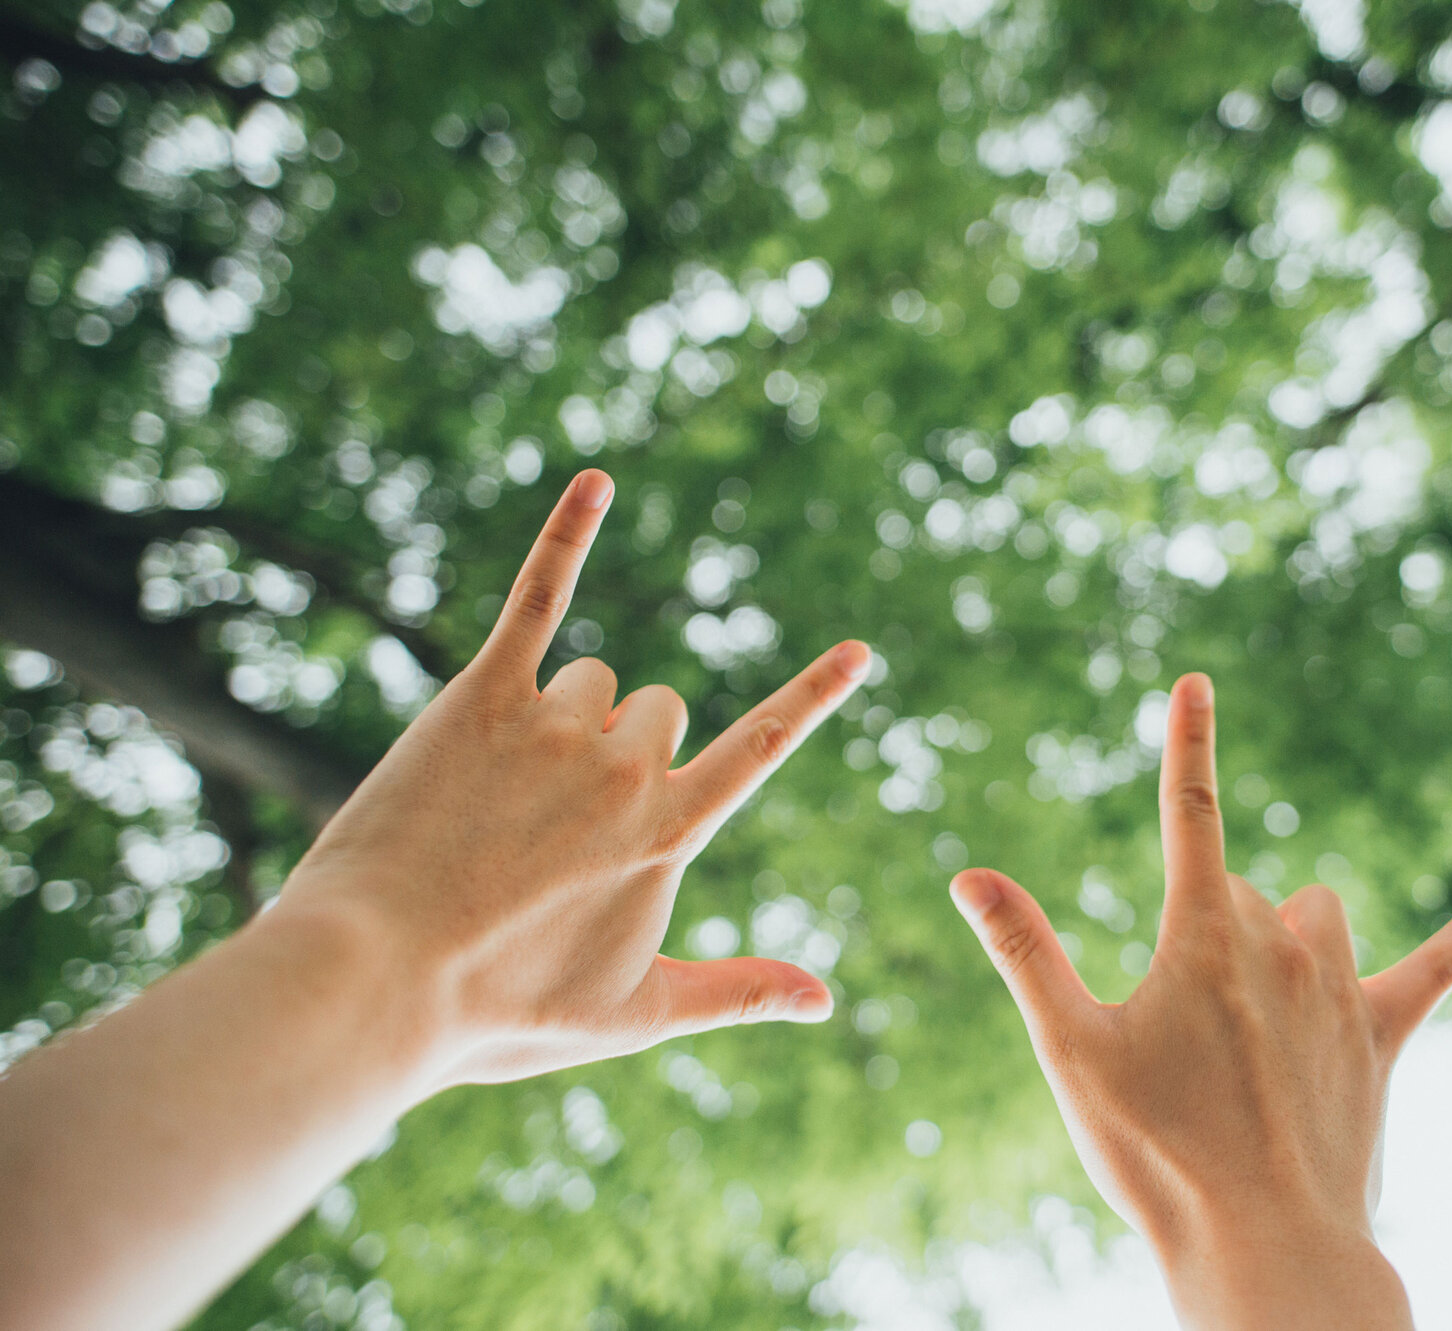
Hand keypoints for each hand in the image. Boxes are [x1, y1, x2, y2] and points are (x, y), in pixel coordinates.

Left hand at [0, 469, 871, 1330]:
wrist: (372, 981)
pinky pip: (539, 598)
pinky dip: (571, 535)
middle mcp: (626, 767)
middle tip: (544, 831)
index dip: (811, 698)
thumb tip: (827, 1001)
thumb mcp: (632, 1014)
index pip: (761, 748)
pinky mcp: (481, 696)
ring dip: (565, 716)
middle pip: (659, 712)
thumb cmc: (500, 1010)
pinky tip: (596, 482)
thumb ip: (738, 990)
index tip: (857, 651)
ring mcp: (555, 725)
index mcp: (669, 835)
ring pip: (593, 680)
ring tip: (494, 797)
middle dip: (623, 752)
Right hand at [949, 672, 1451, 1329]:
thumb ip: (1024, 952)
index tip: (1196, 679)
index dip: (1189, 740)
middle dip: (1207, 933)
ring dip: (1285, 936)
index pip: (1192, 808)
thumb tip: (968, 874)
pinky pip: (1441, 964)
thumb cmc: (1158, 1154)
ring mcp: (1341, 990)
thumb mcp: (1071, 1050)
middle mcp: (1282, 946)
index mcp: (1203, 937)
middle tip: (1175, 1039)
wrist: (1263, 1246)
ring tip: (1248, 1011)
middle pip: (1243, 894)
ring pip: (1316, 916)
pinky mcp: (1382, 1037)